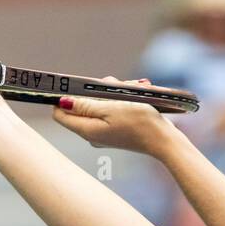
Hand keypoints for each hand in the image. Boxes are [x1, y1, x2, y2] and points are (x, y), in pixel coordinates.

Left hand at [51, 80, 173, 155]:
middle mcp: (92, 134)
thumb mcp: (110, 108)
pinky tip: (133, 96)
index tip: (76, 85)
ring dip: (110, 93)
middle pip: (80, 106)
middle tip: (113, 86)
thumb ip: (84, 105)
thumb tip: (62, 102)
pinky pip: (109, 111)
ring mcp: (104, 134)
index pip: (60, 113)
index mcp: (87, 130)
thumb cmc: (140, 123)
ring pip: (97, 105)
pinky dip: (118, 102)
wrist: (164, 141)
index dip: (63, 97)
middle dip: (93, 92)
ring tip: (128, 89)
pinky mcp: (115, 132)